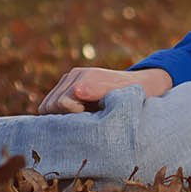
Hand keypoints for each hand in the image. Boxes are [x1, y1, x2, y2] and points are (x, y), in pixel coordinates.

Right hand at [37, 66, 171, 114]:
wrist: (143, 84)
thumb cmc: (134, 98)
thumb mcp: (122, 102)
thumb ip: (100, 98)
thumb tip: (77, 91)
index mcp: (87, 79)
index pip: (60, 104)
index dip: (73, 116)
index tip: (90, 117)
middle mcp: (76, 74)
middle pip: (49, 105)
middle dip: (65, 116)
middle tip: (88, 117)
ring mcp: (70, 77)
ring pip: (47, 105)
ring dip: (62, 114)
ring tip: (85, 114)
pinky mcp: (68, 82)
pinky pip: (50, 103)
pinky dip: (61, 111)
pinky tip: (80, 110)